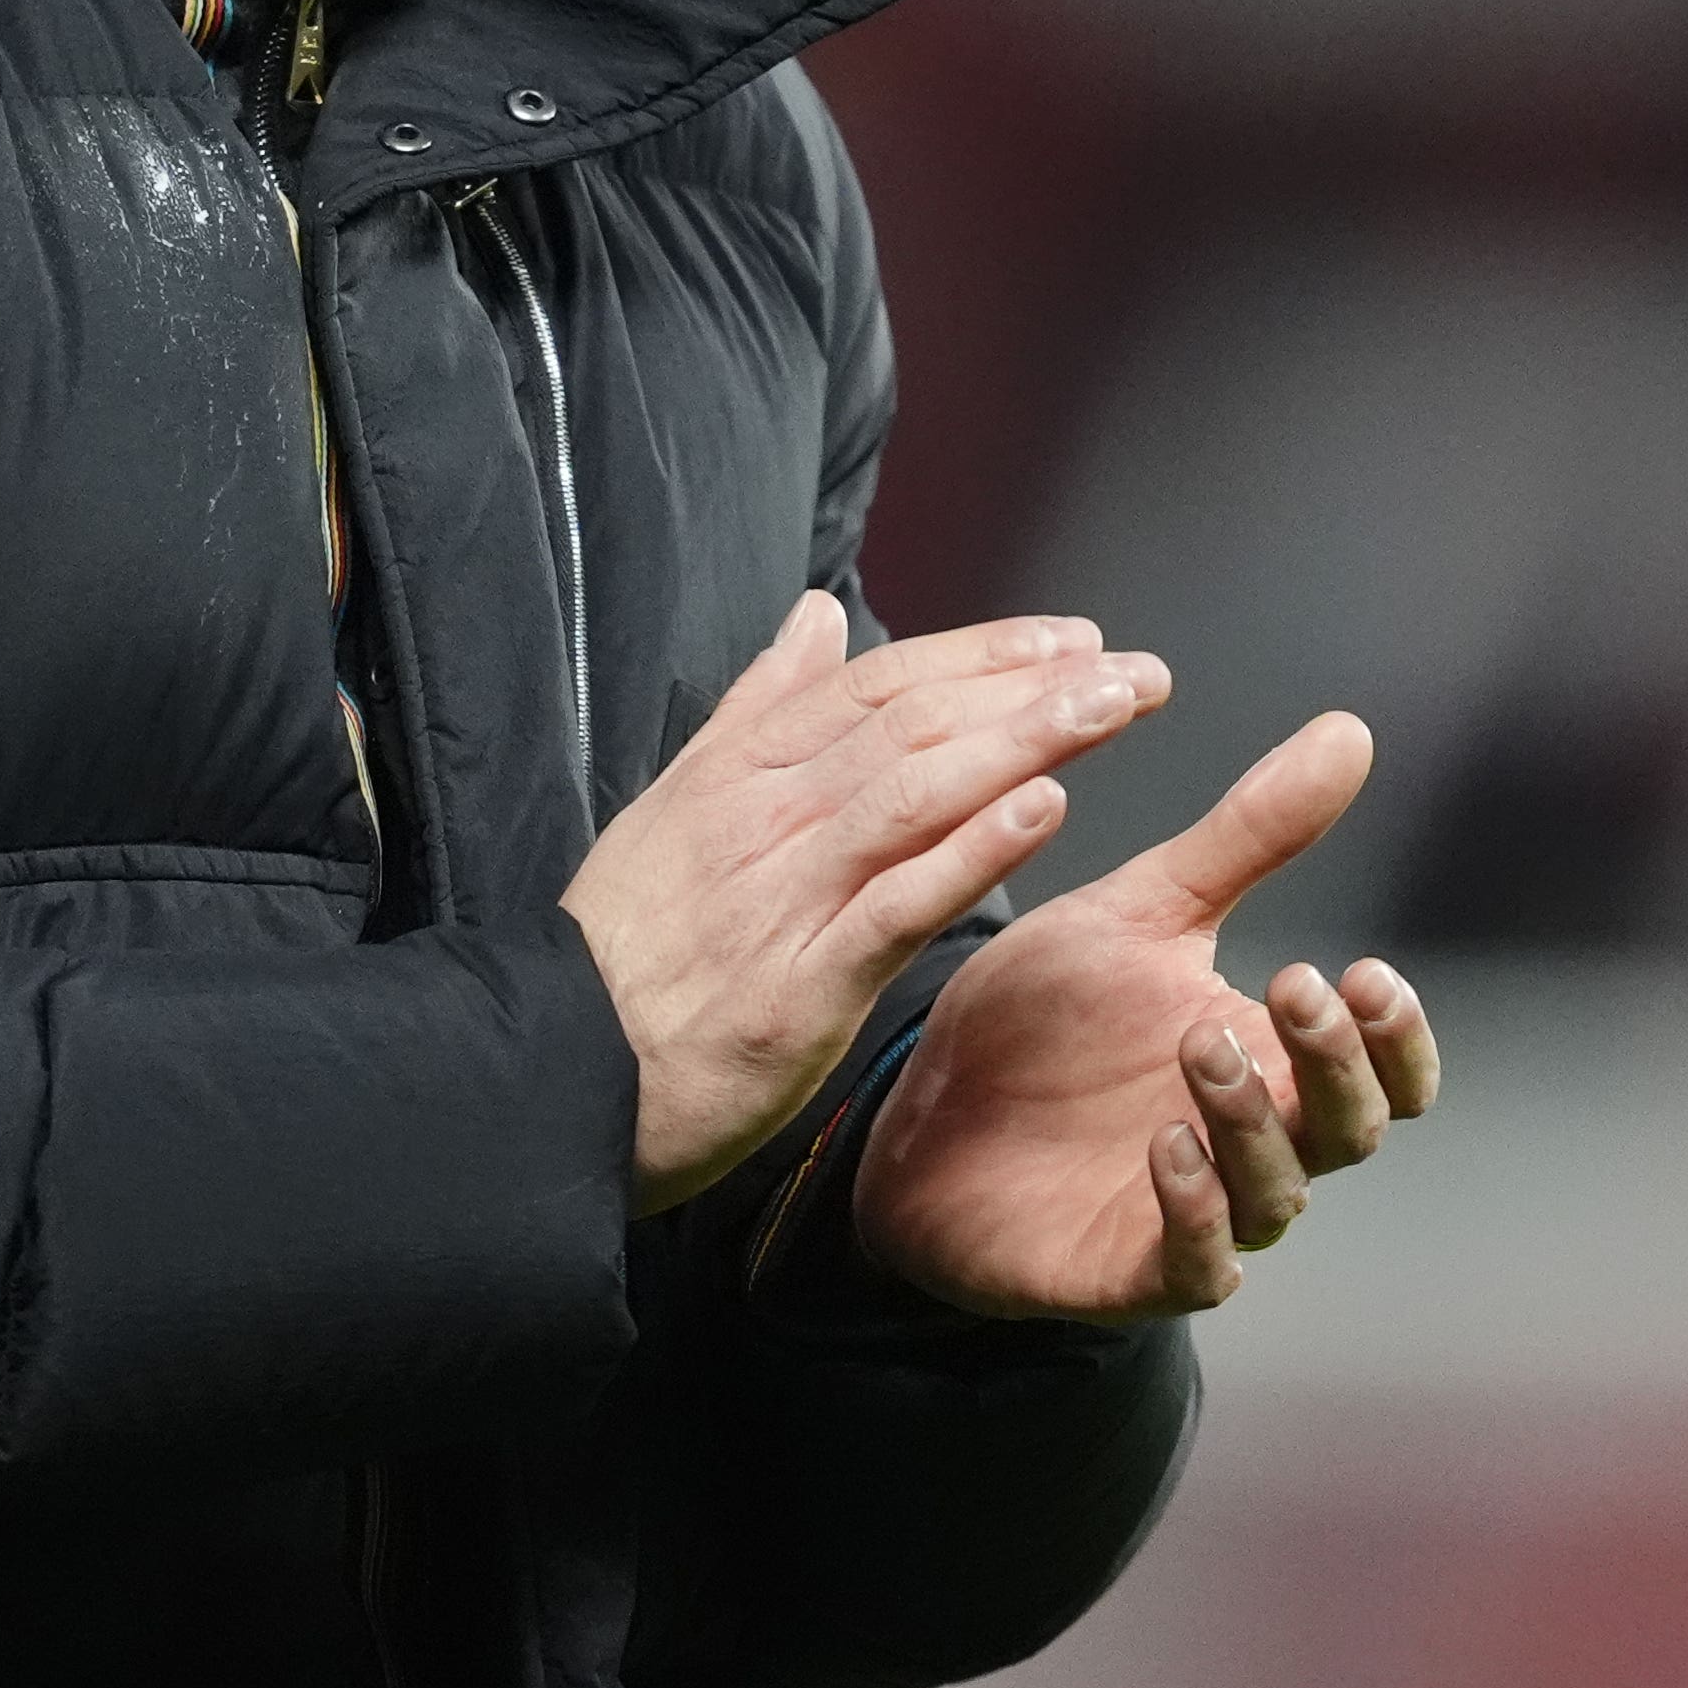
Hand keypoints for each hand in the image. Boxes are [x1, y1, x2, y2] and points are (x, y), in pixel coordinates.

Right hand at [562, 592, 1178, 1212]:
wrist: (555, 1071)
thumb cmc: (625, 947)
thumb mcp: (677, 803)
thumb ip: (757, 709)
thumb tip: (816, 616)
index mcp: (744, 769)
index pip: (882, 685)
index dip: (983, 654)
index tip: (1072, 638)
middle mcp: (770, 815)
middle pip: (916, 725)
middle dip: (1032, 689)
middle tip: (1131, 670)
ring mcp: (787, 894)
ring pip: (917, 793)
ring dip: (1023, 744)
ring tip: (1111, 710)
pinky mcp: (802, 981)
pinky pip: (899, 902)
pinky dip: (972, 850)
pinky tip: (1044, 812)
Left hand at [851, 708, 1439, 1318]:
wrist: (913, 1109)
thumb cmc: (1042, 1018)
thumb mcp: (1144, 911)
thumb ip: (1248, 836)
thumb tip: (1346, 731)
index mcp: (1272, 1060)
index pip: (1387, 1073)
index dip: (1395, 1036)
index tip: (1362, 972)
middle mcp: (1255, 1146)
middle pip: (1352, 1130)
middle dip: (1336, 1064)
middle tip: (1292, 987)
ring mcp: (1196, 1215)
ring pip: (1277, 1193)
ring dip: (1253, 1120)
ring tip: (1202, 1046)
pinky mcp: (1127, 1270)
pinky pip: (1195, 1264)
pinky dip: (1196, 1210)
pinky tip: (1169, 1145)